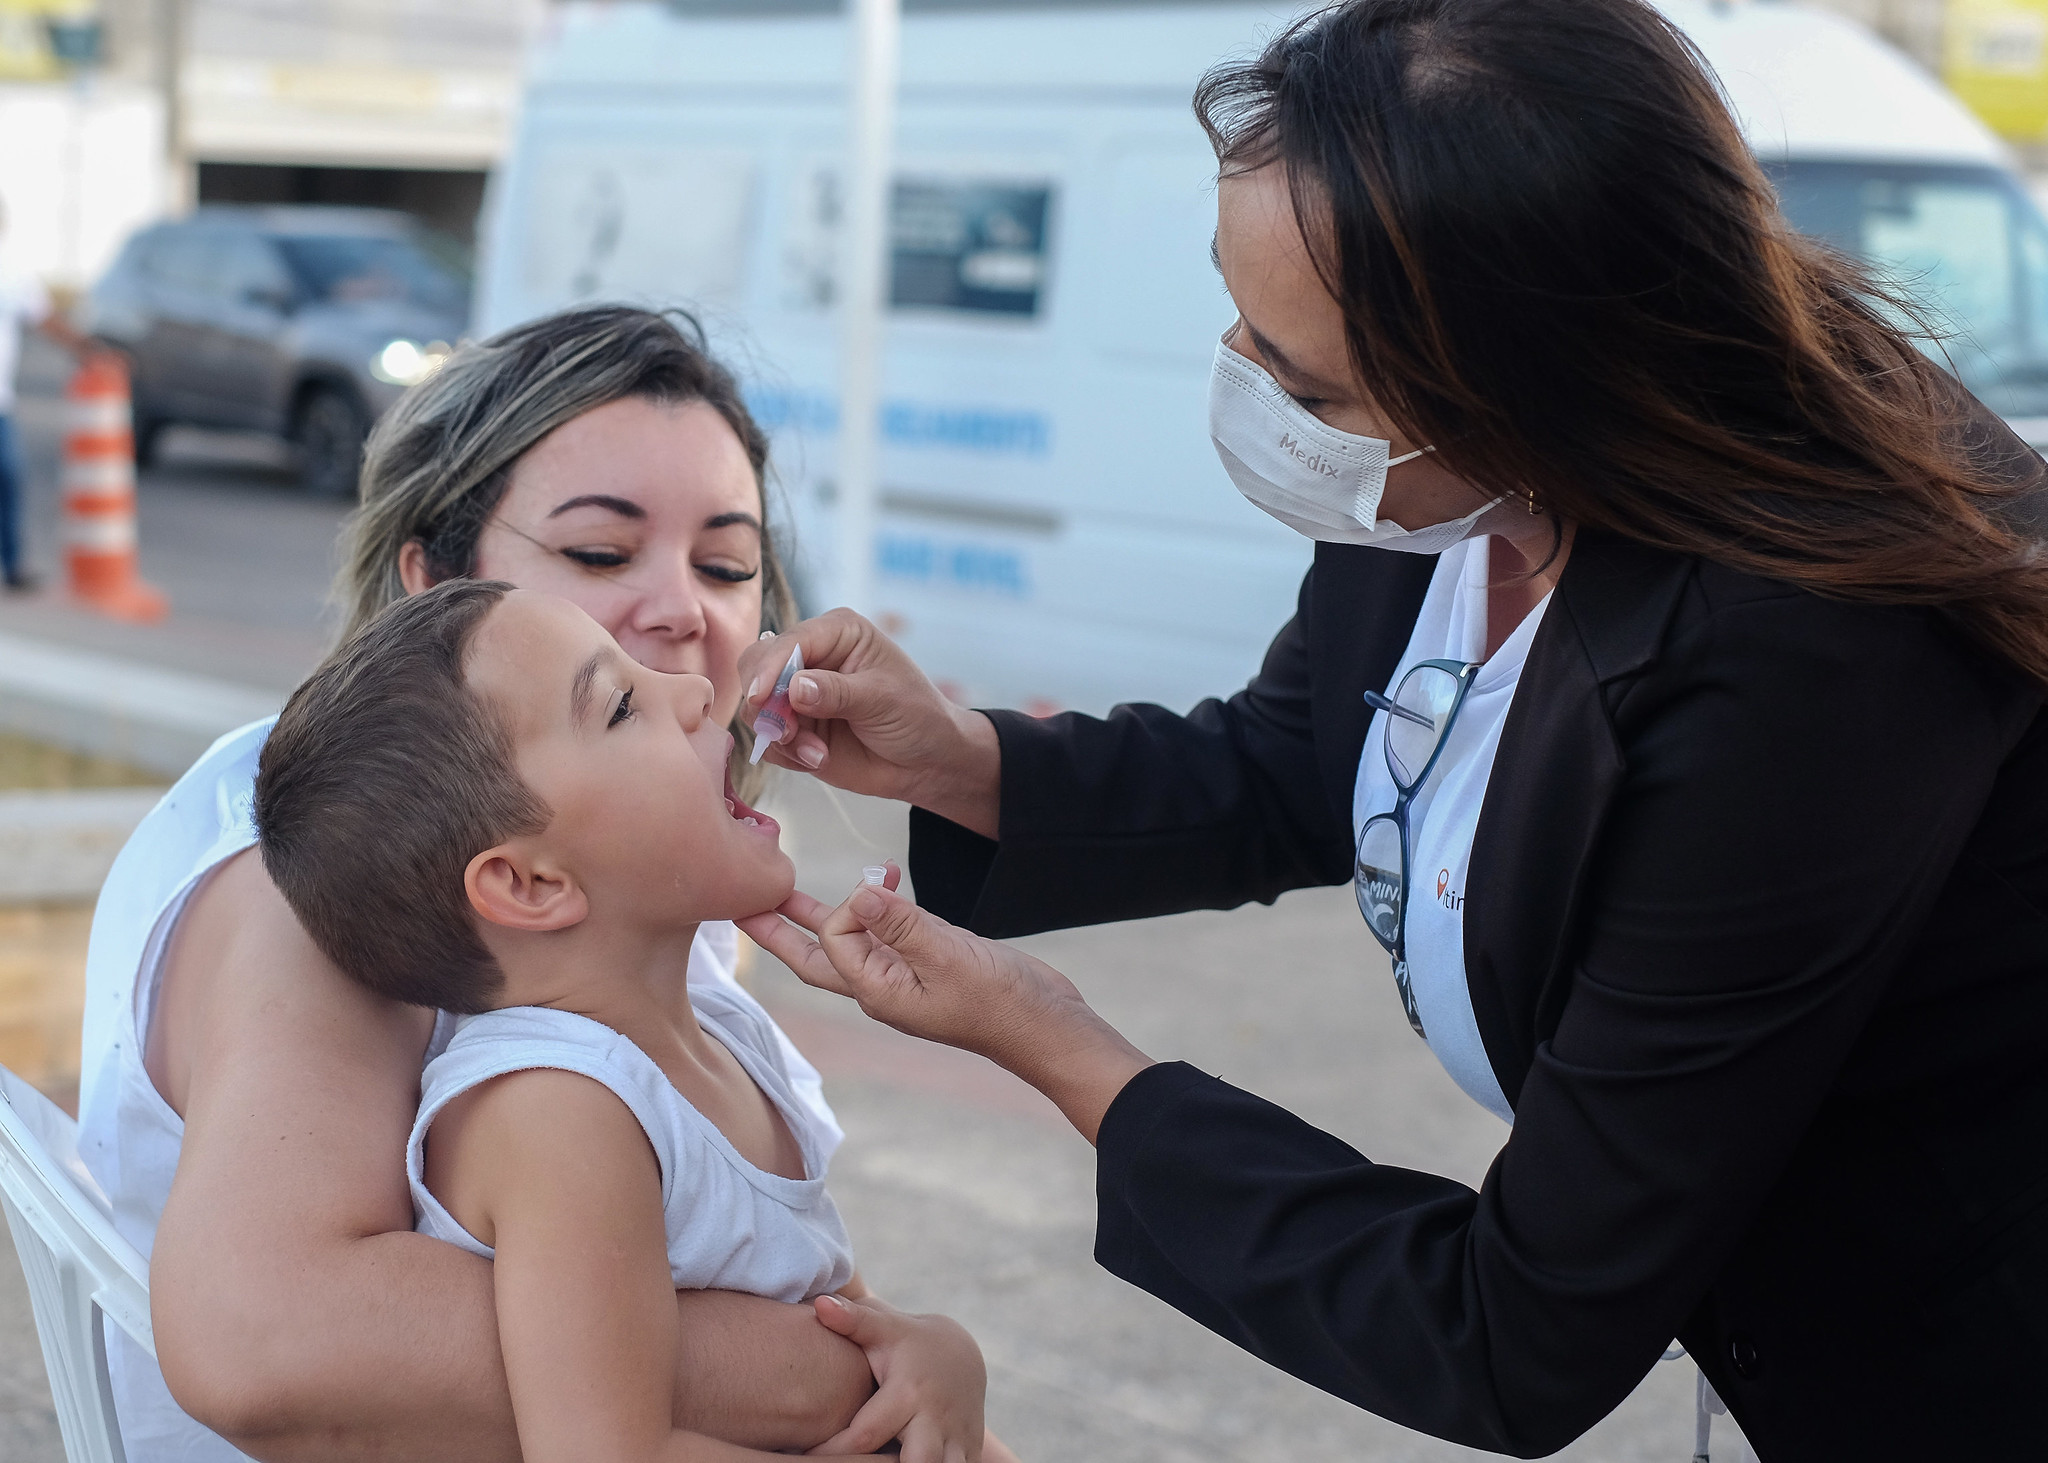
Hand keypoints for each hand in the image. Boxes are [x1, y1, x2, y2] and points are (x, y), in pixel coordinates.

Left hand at [737, 880, 1151, 1142]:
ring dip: (819, 916)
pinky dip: (871, 912)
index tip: (877, 885)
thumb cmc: (1001, 1000)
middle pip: (815, 955)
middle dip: (777, 929)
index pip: (835, 938)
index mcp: (877, 992)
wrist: (1045, 1024)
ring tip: (787, 891)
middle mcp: (881, 986)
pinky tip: (875, 890)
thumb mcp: (949, 956)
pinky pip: (883, 936)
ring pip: (847, 942)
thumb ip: (901, 923)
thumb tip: (857, 891)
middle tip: (740, 903)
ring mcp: (903, 977)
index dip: (845, 907)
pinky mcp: (926, 964)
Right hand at [738, 610, 1001, 836]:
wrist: (927, 762)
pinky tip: (818, 759)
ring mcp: (798, 695)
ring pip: (756, 708)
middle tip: (786, 731)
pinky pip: (768, 740)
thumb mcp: (882, 698)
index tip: (759, 697)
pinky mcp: (795, 729)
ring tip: (815, 753)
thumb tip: (795, 688)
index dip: (769, 667)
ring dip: (779, 734)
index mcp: (836, 633)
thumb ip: (837, 692)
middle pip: (756, 667)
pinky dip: (787, 753)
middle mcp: (811, 658)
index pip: (788, 642)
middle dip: (765, 702)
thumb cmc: (917, 716)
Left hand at [805, 1294, 985, 1461]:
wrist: (962, 1356)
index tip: (807, 1458)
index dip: (832, 1453)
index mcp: (908, 1392)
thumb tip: (820, 1304)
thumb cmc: (908, 1343)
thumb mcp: (885, 1328)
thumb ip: (853, 1319)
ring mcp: (956, 1438)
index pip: (865, 1436)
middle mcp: (935, 1419)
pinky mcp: (968, 1451)